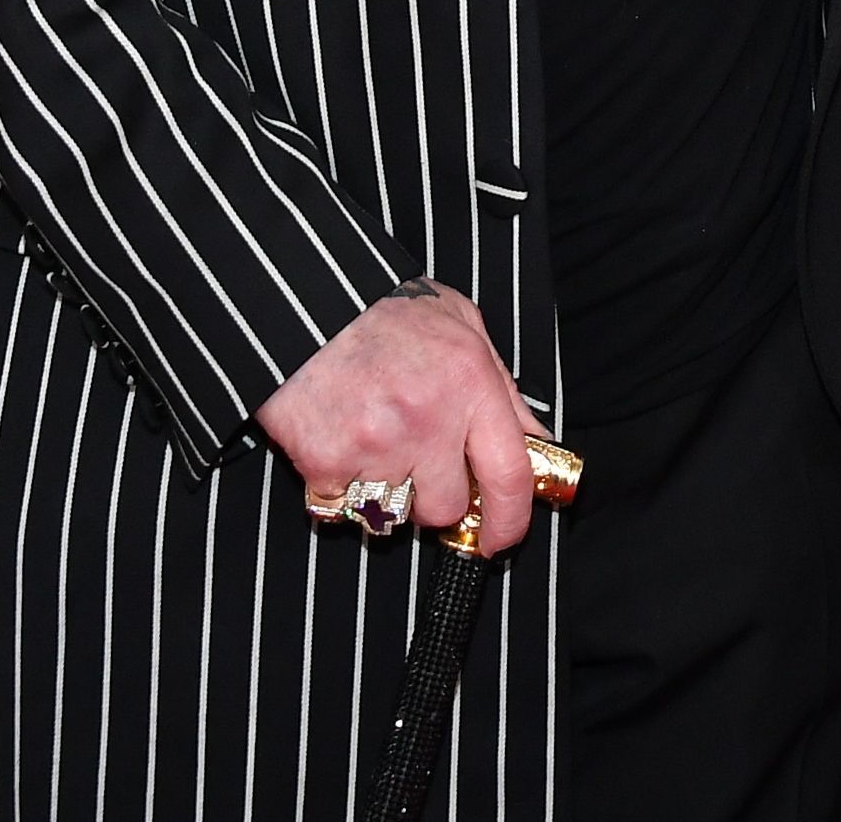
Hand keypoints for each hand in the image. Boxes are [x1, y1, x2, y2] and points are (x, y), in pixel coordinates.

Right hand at [255, 282, 548, 553]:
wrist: (307, 302)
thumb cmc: (386, 309)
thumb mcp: (464, 326)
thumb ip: (501, 387)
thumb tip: (533, 439)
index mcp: (471, 384)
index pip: (510, 474)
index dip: (511, 520)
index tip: (501, 538)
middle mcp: (429, 421)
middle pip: (446, 509)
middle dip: (436, 500)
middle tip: (418, 467)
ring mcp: (376, 446)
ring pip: (392, 512)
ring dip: (386, 492)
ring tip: (372, 441)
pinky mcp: (326, 463)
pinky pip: (341, 505)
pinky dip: (338, 486)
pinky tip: (337, 440)